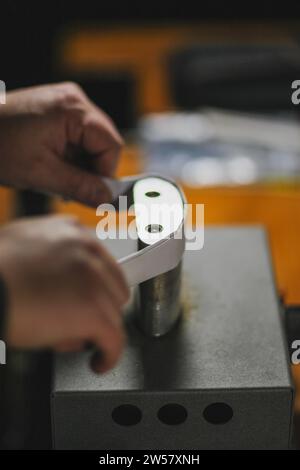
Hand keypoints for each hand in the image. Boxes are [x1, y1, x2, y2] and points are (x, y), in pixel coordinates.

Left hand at [0, 82, 122, 205]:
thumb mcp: (42, 173)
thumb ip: (80, 186)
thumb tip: (107, 198)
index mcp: (73, 109)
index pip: (111, 144)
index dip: (106, 173)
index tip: (95, 194)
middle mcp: (73, 100)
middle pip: (103, 142)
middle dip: (92, 170)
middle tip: (75, 190)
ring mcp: (64, 103)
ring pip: (90, 142)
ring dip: (80, 165)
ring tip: (58, 178)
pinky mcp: (55, 111)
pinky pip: (76, 137)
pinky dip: (70, 156)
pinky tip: (53, 167)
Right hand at [0, 215, 129, 372]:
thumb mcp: (21, 243)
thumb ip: (50, 254)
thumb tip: (61, 281)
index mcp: (71, 231)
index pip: (102, 262)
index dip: (97, 287)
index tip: (94, 298)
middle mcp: (86, 252)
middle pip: (113, 287)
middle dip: (100, 307)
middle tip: (82, 321)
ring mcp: (92, 281)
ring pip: (114, 314)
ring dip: (98, 331)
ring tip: (75, 340)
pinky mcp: (92, 311)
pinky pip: (114, 339)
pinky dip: (109, 355)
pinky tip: (99, 362)